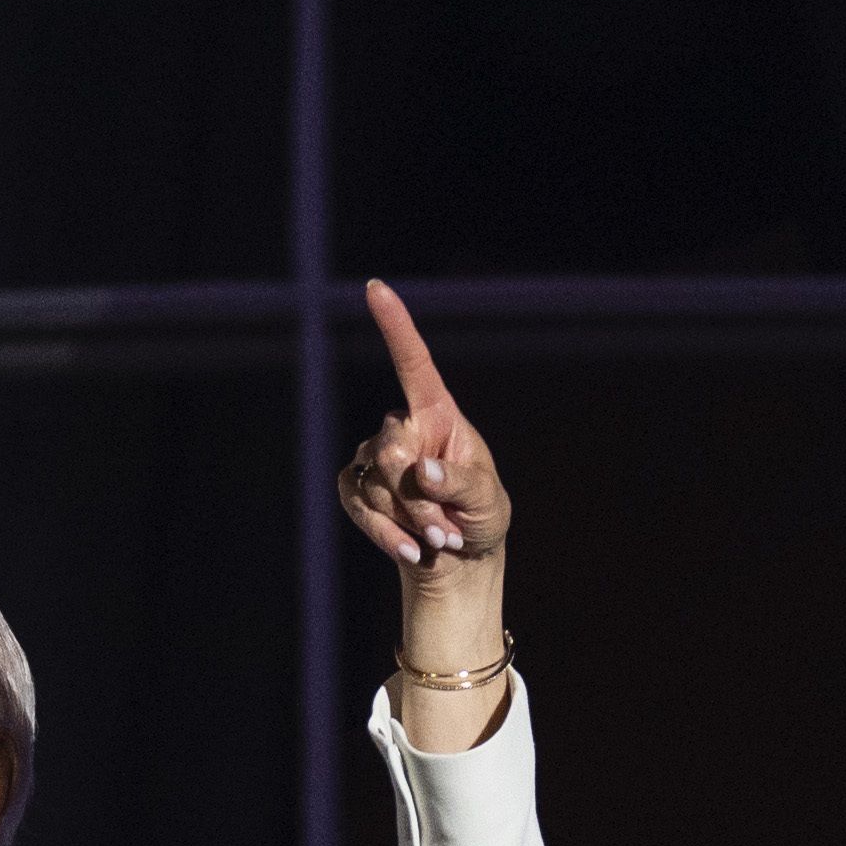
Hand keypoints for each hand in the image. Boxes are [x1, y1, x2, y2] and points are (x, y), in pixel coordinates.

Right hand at [338, 281, 516, 744]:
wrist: (460, 558)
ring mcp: (375, 456)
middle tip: (446, 526)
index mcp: (437, 414)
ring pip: (376, 483)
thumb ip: (459, 483)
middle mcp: (402, 427)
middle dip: (419, 499)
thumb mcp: (487, 501)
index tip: (375, 287)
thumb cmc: (482, 516)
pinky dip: (386, 533)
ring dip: (410, 521)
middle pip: (391, 449)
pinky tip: (410, 551)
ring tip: (439, 536)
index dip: (396, 325)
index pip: (414, 363)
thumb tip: (422, 470)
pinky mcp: (357, 486)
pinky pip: (358, 503)